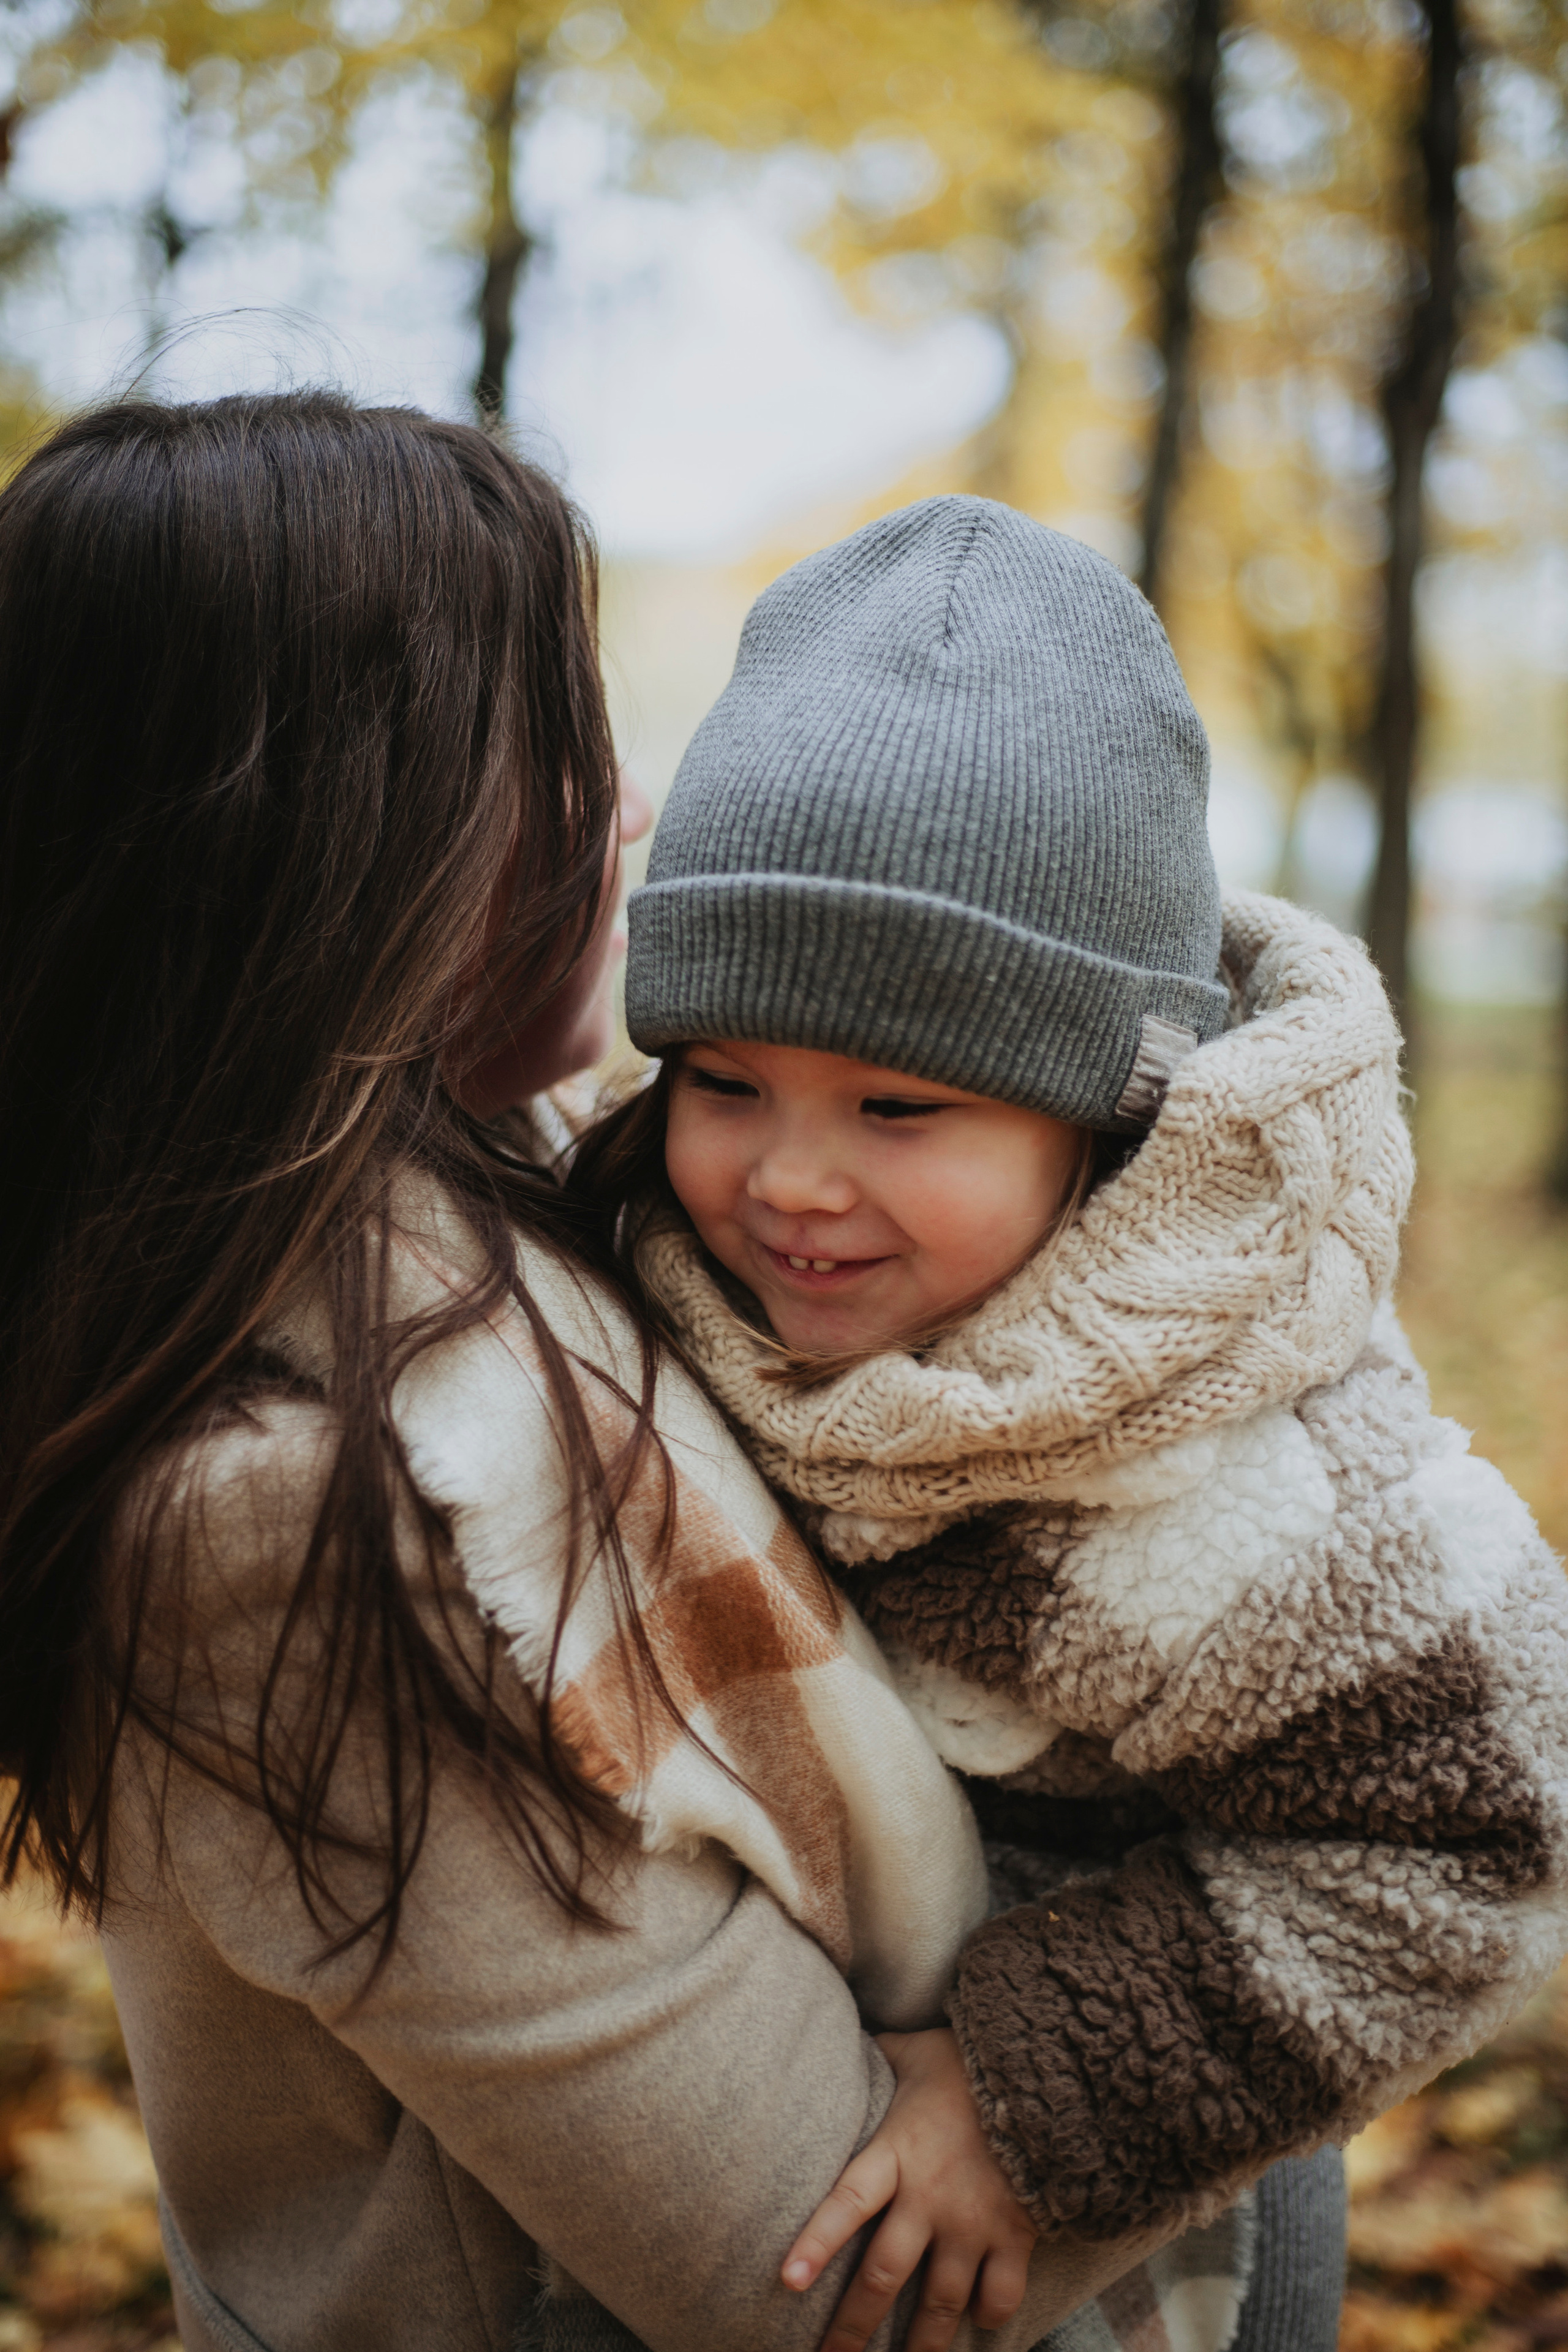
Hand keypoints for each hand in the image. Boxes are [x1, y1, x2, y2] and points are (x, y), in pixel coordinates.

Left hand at [780, 2026, 1036, 2351]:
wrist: (1046, 2073)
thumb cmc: (969, 2063)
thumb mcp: (915, 2053)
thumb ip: (881, 2056)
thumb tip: (849, 2039)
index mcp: (897, 2152)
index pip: (847, 2202)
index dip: (817, 2242)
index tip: (788, 2282)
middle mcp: (930, 2197)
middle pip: (883, 2274)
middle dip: (854, 2326)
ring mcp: (973, 2223)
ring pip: (938, 2303)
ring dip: (918, 2344)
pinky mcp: (1015, 2236)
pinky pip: (999, 2296)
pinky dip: (989, 2317)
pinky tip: (979, 2327)